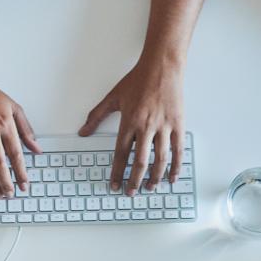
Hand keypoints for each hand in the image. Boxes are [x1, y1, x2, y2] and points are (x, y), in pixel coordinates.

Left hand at [79, 58, 184, 194]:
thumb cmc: (138, 80)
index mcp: (129, 122)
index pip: (120, 154)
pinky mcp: (177, 125)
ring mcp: (164, 127)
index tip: (114, 185)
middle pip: (140, 161)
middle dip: (134, 180)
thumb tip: (83, 131)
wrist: (161, 67)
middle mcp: (146, 127)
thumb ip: (96, 116)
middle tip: (131, 193)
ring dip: (155, 177)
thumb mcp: (113, 97)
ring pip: (160, 159)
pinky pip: (178, 150)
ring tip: (150, 188)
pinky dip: (176, 166)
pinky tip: (172, 177)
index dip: (117, 172)